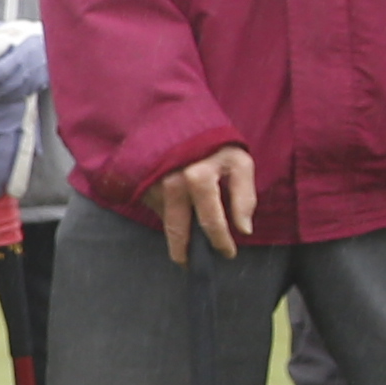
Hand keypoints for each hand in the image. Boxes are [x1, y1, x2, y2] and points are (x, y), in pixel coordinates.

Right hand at [150, 144, 256, 264]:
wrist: (174, 118)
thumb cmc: (213, 141)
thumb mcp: (238, 161)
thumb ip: (245, 196)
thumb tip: (244, 230)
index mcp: (199, 179)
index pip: (211, 224)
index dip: (221, 243)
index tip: (228, 253)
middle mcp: (171, 186)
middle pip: (178, 232)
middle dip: (186, 255)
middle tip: (193, 266)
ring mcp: (153, 186)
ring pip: (166, 223)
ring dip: (178, 235)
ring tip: (188, 242)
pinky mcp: (140, 186)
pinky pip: (157, 210)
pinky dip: (168, 215)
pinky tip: (178, 208)